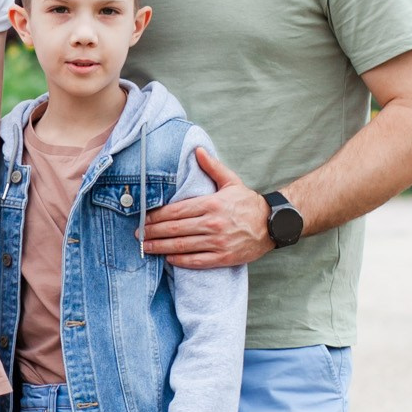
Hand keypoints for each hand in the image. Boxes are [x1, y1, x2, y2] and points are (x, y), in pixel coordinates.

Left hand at [141, 144, 275, 268]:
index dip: (156, 216)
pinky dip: (180, 260)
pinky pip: (196, 260)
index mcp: (211, 204)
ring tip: (146, 247)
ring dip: (160, 247)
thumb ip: (212, 167)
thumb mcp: (231, 182)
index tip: (142, 219)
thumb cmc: (249, 203)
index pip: (176, 211)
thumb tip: (197, 150)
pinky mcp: (223, 257)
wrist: (273, 225)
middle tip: (138, 235)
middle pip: (174, 229)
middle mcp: (212, 224)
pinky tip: (168, 258)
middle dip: (152, 232)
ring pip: (181, 246)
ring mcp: (218, 242)